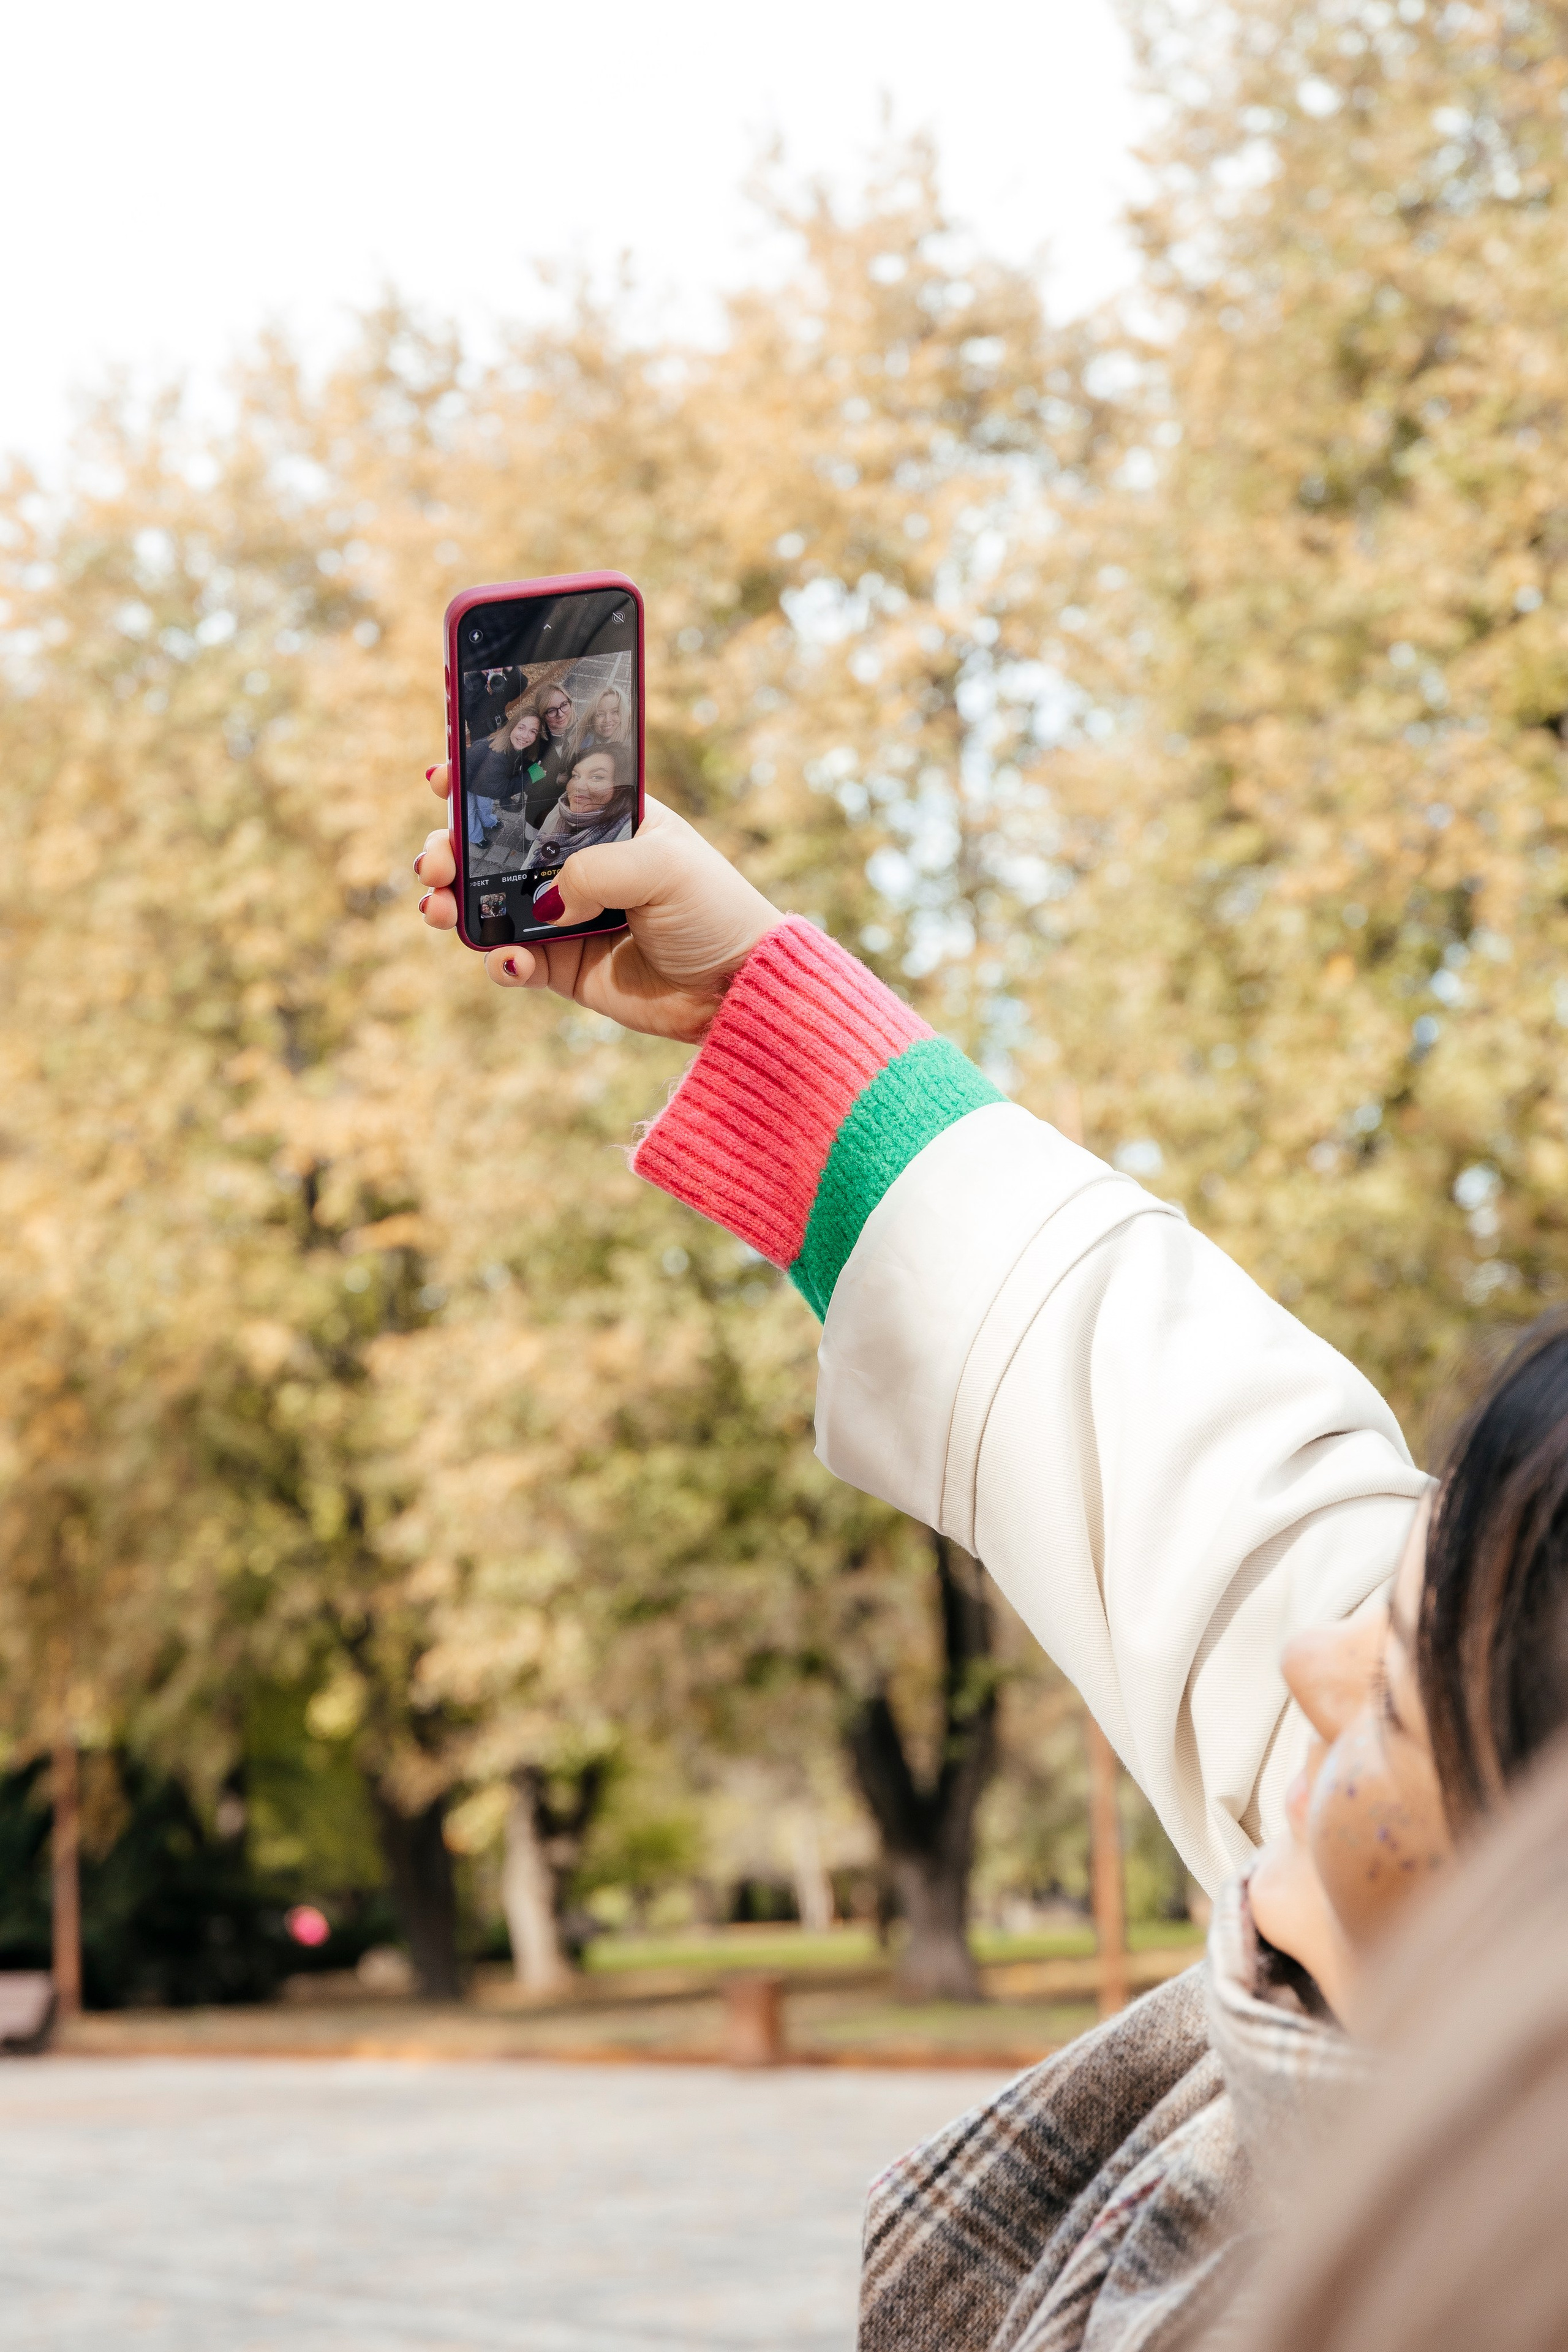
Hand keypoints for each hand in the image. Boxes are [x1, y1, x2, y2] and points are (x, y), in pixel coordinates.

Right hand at [414, 767, 778, 1042]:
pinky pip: (512, 962)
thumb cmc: (713, 909)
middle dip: (450, 849)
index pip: (532, 787)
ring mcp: (564, 915)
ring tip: (441, 911)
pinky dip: (500, 963)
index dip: (482, 779)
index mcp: (600, 818)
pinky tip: (510, 963)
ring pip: (487, 903)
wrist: (736, 989)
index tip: (443, 777)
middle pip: (491, 846)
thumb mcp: (661, 866)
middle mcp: (574, 862)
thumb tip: (541, 904)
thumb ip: (592, 871)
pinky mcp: (562, 967)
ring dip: (456, 904)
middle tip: (433, 864)